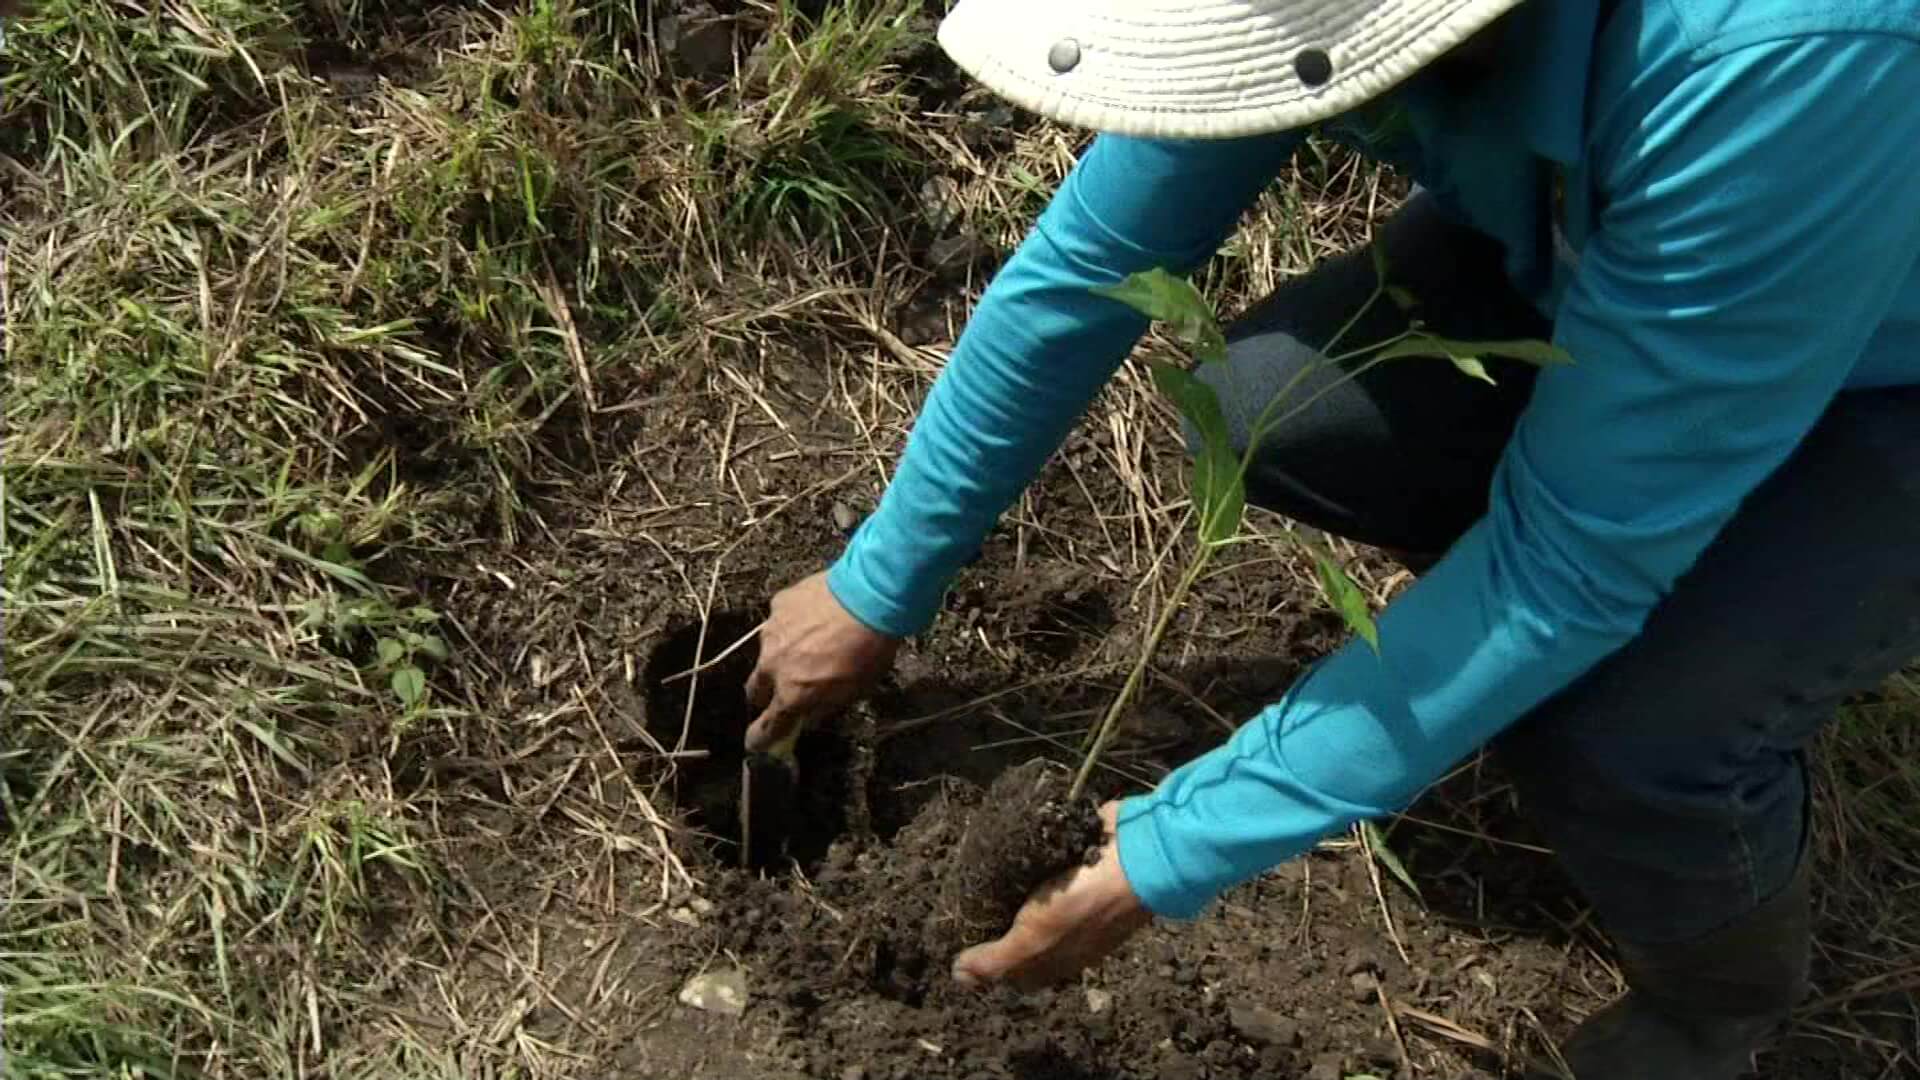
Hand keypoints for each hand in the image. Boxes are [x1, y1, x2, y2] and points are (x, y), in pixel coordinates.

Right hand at [744, 571, 899, 751]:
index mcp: (791, 694)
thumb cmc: (868, 650)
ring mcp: (771, 632)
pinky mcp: (778, 605)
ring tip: (808, 645)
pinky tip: (814, 618)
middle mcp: (772, 665)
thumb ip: (825, 707)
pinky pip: (778, 622)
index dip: (761, 738)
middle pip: (755, 690)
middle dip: (766, 695)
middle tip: (786, 690)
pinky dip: (791, 626)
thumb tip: (809, 717)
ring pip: (766, 653)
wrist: (869, 596)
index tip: (759, 743)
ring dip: (780, 656)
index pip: (765, 729)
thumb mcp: (855, 691)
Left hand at [952, 802, 1151, 990]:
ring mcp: (1070, 894)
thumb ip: (998, 961)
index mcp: (1056, 956)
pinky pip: (1038, 862)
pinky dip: (1021, 855)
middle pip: (1017, 932)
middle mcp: (1062, 930)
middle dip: (989, 916)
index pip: (1014, 970)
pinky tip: (1000, 846)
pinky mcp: (1071, 859)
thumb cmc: (1085, 903)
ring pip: (1025, 896)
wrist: (1140, 854)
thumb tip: (958, 978)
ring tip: (973, 868)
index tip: (957, 938)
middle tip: (960, 897)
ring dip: (1002, 882)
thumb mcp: (1035, 939)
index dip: (986, 960)